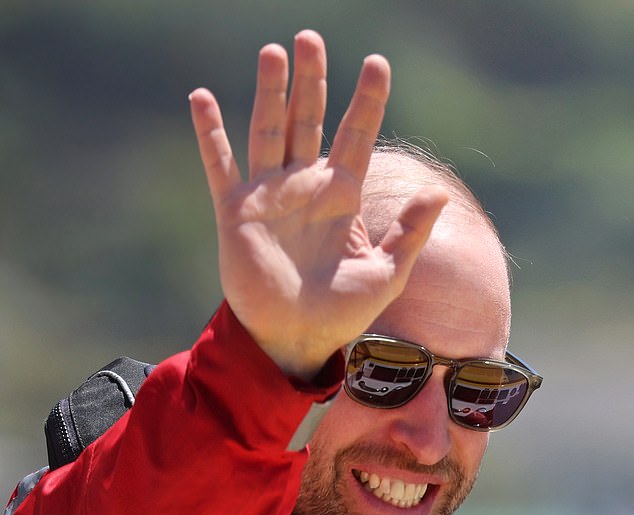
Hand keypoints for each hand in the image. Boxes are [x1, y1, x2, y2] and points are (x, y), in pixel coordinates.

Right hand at [190, 30, 446, 379]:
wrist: (295, 339)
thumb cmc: (342, 313)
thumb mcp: (386, 273)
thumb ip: (409, 233)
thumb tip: (439, 193)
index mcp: (342, 197)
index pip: (356, 136)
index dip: (367, 101)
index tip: (378, 64)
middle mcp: (305, 187)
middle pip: (309, 119)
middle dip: (312, 80)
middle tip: (310, 37)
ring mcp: (269, 196)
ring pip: (268, 130)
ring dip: (269, 91)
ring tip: (273, 51)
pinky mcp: (236, 212)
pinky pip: (220, 165)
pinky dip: (209, 134)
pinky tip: (200, 98)